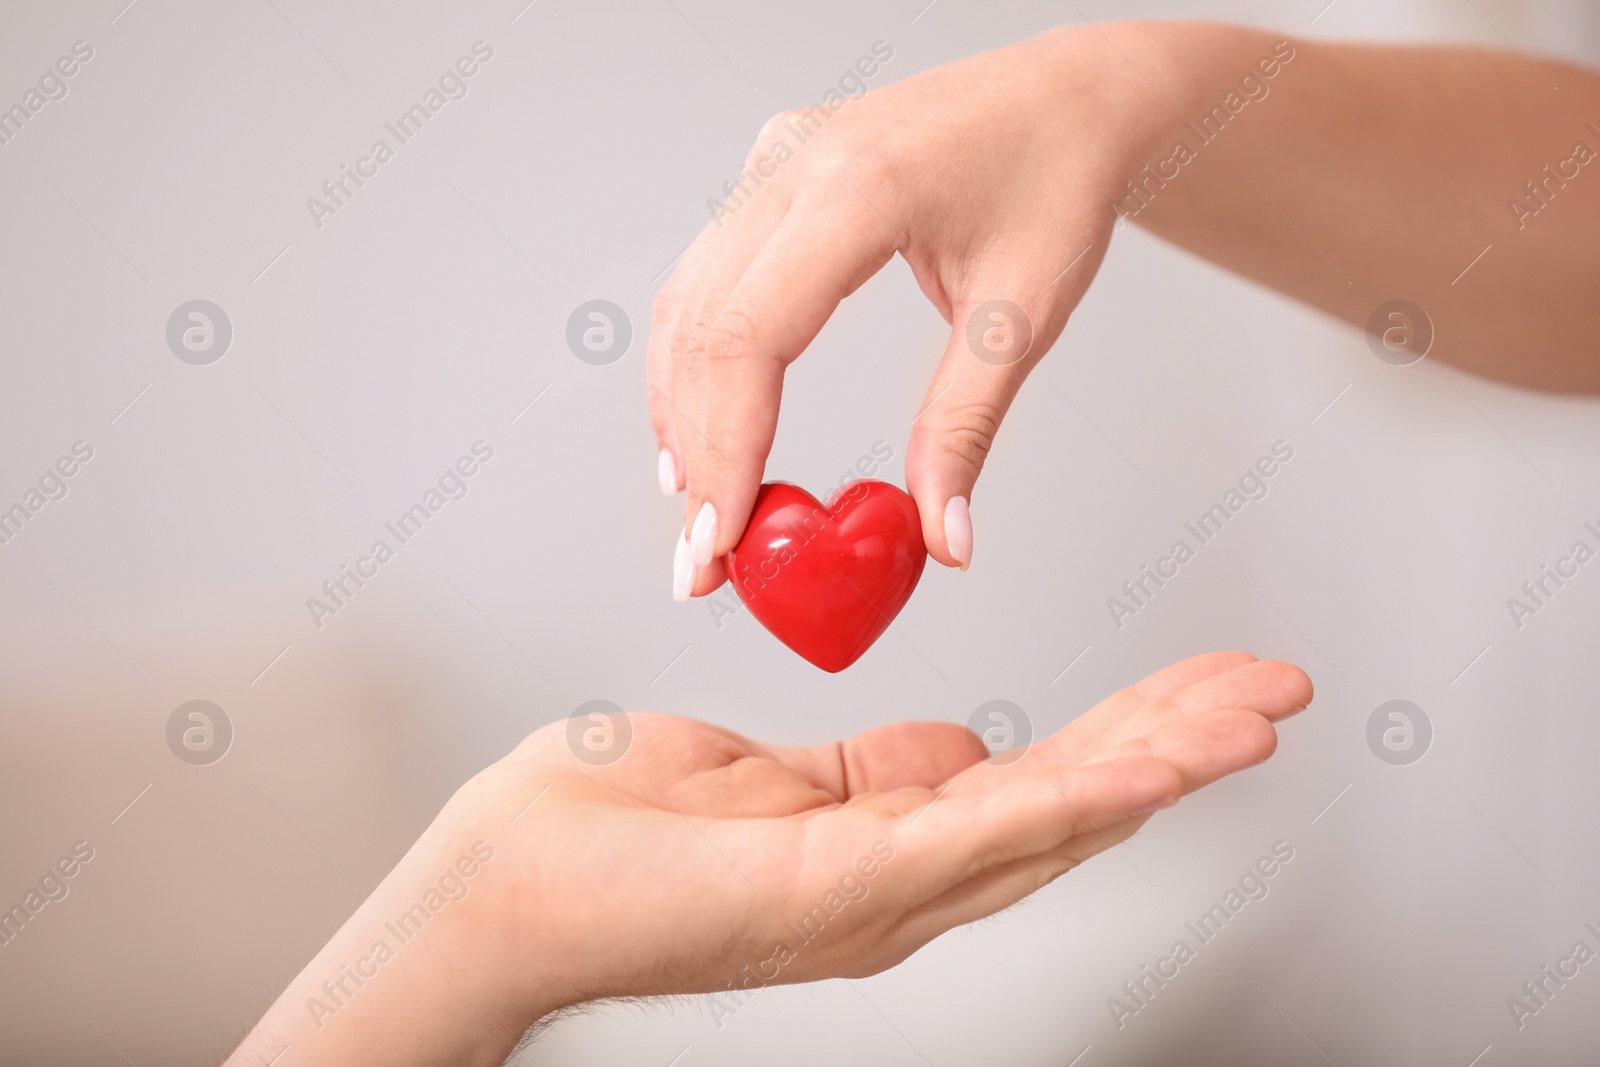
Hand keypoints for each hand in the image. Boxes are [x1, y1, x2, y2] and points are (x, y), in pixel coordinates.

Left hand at [227, 652, 1309, 1065]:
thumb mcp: (763, 775)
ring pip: (1048, 820)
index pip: (1036, 782)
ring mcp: (874, 896)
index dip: (1132, 733)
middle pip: (1068, 804)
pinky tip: (1152, 766)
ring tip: (1256, 715)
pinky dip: (1074, 800)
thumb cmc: (604, 834)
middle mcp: (899, 887)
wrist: (499, 887)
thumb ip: (870, 771)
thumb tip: (953, 752)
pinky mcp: (835, 889)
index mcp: (883, 847)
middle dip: (1179, 741)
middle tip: (1277, 690)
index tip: (1204, 686)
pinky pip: (975, 838)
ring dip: (1161, 761)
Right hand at [649, 21, 1219, 594]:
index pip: (751, 338)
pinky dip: (696, 363)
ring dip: (681, 416)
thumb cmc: (1060, 179)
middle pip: (701, 331)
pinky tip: (703, 429)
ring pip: (686, 306)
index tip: (723, 543)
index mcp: (858, 189)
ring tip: (699, 512)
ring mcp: (774, 161)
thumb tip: (941, 539)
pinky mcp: (773, 173)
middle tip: (703, 562)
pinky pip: (706, 278)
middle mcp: (794, 164)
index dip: (726, 451)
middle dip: (696, 458)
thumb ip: (966, 429)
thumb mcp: (1024, 315)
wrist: (1072, 95)